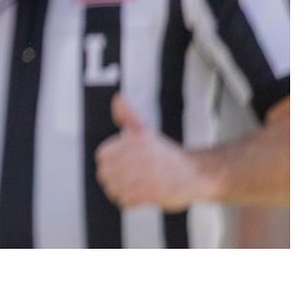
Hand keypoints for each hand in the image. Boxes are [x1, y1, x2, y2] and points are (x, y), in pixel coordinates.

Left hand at [94, 94, 209, 211]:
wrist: (197, 174)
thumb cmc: (167, 155)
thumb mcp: (147, 132)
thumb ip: (129, 117)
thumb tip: (117, 98)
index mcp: (137, 139)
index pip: (102, 155)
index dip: (108, 162)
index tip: (119, 165)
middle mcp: (141, 155)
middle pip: (105, 174)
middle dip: (112, 179)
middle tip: (125, 179)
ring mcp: (147, 174)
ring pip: (113, 189)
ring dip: (120, 192)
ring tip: (132, 188)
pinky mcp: (153, 193)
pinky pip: (125, 201)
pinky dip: (129, 202)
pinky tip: (138, 197)